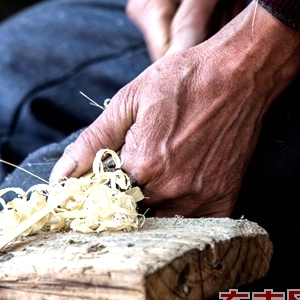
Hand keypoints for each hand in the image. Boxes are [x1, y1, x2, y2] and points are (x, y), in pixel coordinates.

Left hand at [50, 3, 299, 216]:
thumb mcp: (128, 101)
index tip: (104, 177)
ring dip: (152, 208)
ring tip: (156, 178)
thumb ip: (92, 142)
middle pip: (132, 212)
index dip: (100, 188)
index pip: (104, 196)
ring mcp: (200, 197)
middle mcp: (171, 188)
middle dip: (125, 199)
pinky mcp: (224, 198)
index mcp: (141, 164)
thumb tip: (60, 176)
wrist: (238, 73)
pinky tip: (177, 193)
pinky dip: (183, 216)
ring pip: (161, 222)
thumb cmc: (181, 81)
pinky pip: (195, 225)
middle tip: (135, 170)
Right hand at [127, 0, 246, 59]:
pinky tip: (219, 3)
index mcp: (147, 2)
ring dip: (212, 29)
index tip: (221, 35)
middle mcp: (141, 10)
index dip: (193, 55)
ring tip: (224, 0)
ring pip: (184, 44)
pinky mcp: (163, 12)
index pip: (163, 56)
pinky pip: (186, 34)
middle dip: (206, 37)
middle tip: (227, 5)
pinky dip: (209, 24)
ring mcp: (151, 12)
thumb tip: (177, 59)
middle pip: (174, 52)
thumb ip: (192, 20)